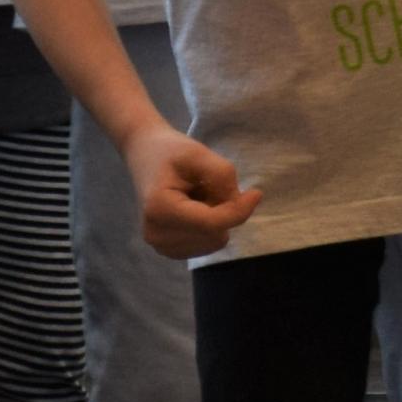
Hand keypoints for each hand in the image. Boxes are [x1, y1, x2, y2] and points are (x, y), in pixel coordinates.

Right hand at [125, 119, 261, 257]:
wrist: (144, 154)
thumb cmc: (171, 150)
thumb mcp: (198, 152)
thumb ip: (222, 175)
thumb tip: (242, 203)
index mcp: (160, 210)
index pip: (211, 224)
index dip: (239, 211)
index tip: (257, 193)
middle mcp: (157, 235)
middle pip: (215, 233)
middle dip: (223, 209)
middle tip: (207, 184)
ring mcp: (160, 246)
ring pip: (214, 241)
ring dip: (216, 217)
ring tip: (197, 194)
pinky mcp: (169, 250)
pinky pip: (208, 244)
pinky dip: (209, 226)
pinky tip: (194, 207)